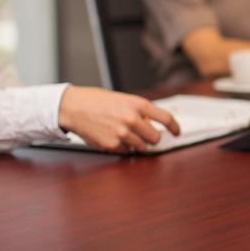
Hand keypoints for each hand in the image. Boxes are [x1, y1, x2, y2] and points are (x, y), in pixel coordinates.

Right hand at [58, 86, 179, 152]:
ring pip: (142, 146)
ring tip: (124, 132)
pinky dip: (123, 146)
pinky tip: (112, 136)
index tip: (176, 132)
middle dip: (152, 137)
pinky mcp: (112, 145)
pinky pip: (126, 151)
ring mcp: (122, 134)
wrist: (73, 107)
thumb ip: (140, 111)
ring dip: (137, 143)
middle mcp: (132, 119)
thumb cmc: (97, 101)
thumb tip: (154, 124)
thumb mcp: (124, 99)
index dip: (174, 127)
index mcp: (138, 104)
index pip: (166, 118)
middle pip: (155, 137)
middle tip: (144, 133)